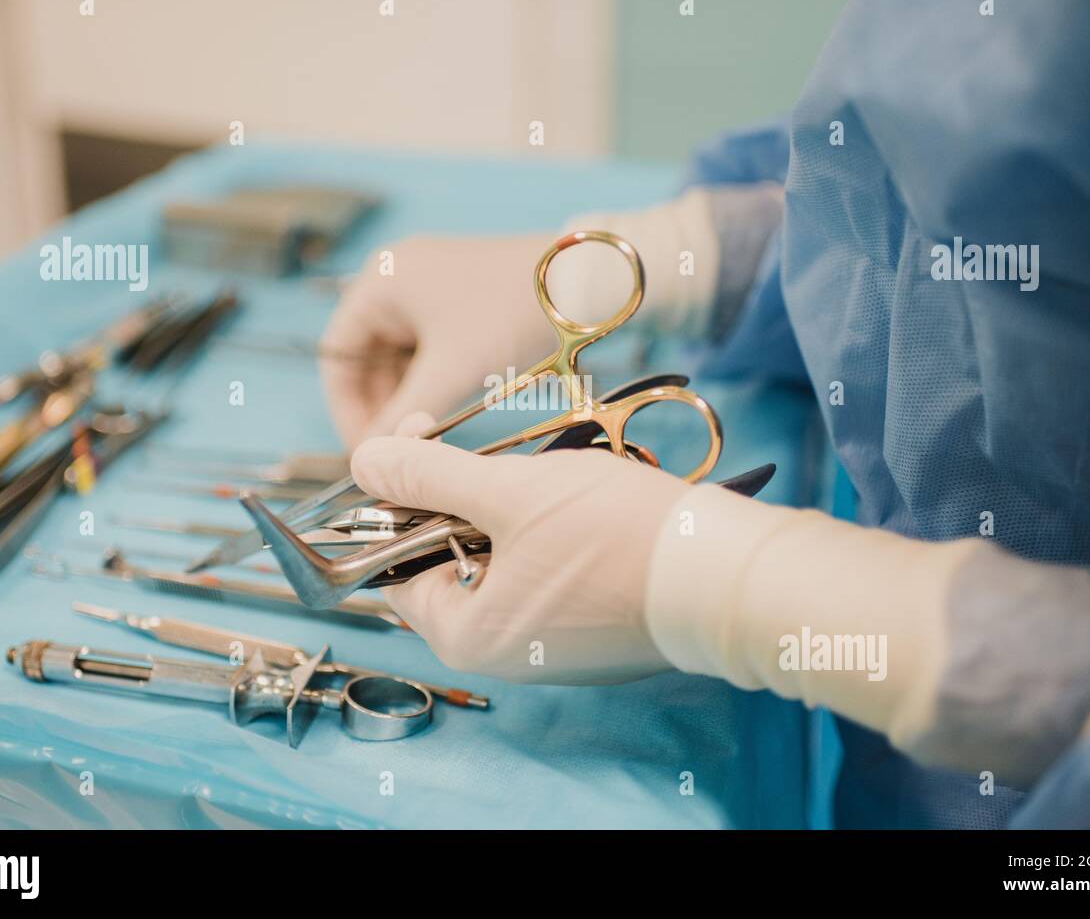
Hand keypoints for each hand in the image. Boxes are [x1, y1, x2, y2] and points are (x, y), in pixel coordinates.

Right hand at [321, 234, 558, 447]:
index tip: (367, 453)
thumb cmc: (514, 312)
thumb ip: (405, 416)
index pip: (337, 358)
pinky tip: (448, 412)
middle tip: (402, 454)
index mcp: (379, 281)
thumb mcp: (452, 370)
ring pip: (400, 360)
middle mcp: (397, 279)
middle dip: (383, 408)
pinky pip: (430, 350)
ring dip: (410, 399)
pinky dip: (434, 382)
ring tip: (427, 439)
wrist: (586, 280)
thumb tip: (371, 459)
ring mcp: (429, 288)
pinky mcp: (459, 300)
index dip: (347, 412)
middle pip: (367, 360)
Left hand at [349, 429, 691, 683]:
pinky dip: (558, 527)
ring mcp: (554, 642)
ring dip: (521, 504)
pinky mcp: (596, 626)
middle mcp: (505, 650)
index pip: (394, 565)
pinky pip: (552, 568)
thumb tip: (364, 462)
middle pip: (453, 555)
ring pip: (508, 554)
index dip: (398, 496)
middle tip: (504, 455)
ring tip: (561, 477)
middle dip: (472, 495)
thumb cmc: (614, 538)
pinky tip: (592, 502)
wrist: (725, 573)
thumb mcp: (509, 492)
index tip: (420, 438)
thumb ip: (429, 477)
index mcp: (466, 633)